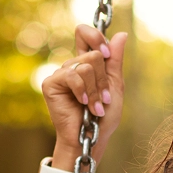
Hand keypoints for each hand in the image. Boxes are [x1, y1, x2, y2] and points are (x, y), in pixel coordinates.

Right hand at [41, 25, 127, 162]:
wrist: (91, 138)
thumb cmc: (103, 116)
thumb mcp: (114, 85)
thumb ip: (115, 61)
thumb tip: (121, 34)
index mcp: (86, 63)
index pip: (85, 34)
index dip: (97, 38)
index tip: (108, 54)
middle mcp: (72, 66)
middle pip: (93, 54)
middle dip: (103, 79)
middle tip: (104, 98)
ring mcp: (60, 74)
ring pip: (86, 66)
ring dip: (95, 90)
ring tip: (95, 107)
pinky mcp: (51, 83)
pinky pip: (72, 76)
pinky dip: (82, 91)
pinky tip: (82, 104)